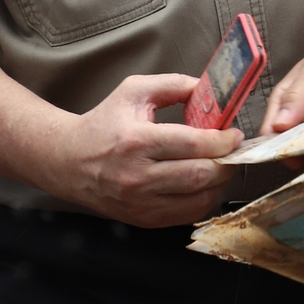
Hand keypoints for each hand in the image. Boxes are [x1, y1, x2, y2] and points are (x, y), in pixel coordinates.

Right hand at [42, 74, 240, 227]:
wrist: (68, 161)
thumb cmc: (104, 123)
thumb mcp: (134, 91)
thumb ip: (174, 85)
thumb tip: (209, 89)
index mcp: (137, 141)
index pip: (193, 145)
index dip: (222, 141)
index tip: (235, 134)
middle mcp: (138, 177)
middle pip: (200, 175)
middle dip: (227, 162)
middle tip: (235, 150)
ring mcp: (140, 203)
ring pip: (198, 200)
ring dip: (220, 183)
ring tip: (223, 165)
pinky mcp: (143, 219)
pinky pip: (187, 215)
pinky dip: (205, 200)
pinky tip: (206, 183)